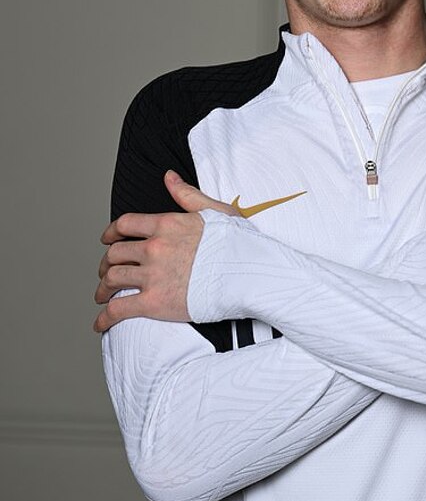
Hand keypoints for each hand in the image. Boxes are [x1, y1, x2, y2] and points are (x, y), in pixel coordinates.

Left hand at [93, 171, 235, 331]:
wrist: (249, 274)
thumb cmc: (239, 244)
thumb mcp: (216, 211)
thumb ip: (188, 195)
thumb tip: (168, 177)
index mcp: (166, 224)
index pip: (125, 224)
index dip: (111, 233)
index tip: (107, 239)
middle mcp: (154, 248)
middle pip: (114, 254)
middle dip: (105, 264)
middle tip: (105, 272)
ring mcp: (152, 275)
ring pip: (112, 279)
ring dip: (103, 288)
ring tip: (103, 295)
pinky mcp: (154, 302)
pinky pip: (119, 309)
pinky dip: (105, 317)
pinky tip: (101, 323)